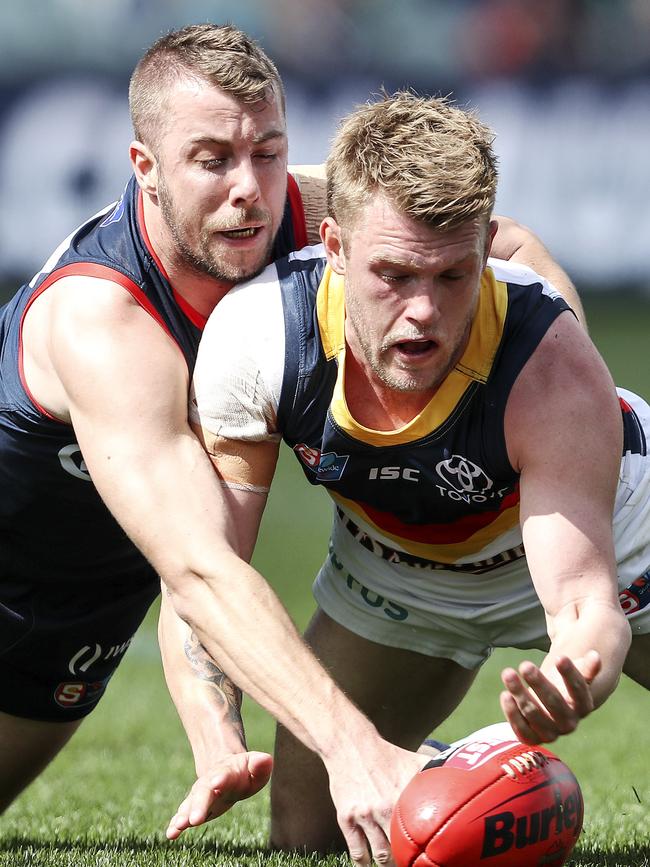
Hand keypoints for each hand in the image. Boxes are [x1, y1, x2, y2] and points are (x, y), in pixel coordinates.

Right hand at [166, 751, 272, 839]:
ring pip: (190, 803)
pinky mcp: (195, 806)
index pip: (224, 774)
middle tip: (195, 819)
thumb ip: (261, 765)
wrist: (226, 768)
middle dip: (199, 805)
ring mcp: (200, 794)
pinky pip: (184, 814)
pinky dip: (177, 823)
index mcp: (227, 771)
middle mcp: (210, 782)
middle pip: (203, 792)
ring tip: (178, 826)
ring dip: (185, 815)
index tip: (216, 783)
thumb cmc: (245, 772)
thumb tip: (266, 759)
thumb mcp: (255, 766)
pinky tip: (171, 834)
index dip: (221, 778)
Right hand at [325, 741, 427, 866]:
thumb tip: (465, 775)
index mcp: (405, 795)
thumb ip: (437, 772)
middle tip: (416, 862)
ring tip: (398, 866)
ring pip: (381, 855)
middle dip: (411, 860)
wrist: (351, 745)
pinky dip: (365, 865)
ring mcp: (365, 815)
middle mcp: (385, 808)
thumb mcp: (414, 760)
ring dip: (391, 865)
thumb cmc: (386, 755)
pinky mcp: (346, 819)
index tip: (436, 857)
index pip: (423, 833)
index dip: (430, 850)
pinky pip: (357, 852)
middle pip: (402, 850)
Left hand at [499, 650, 601, 743]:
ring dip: (519, 693)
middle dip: (539, 683)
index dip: (570, 674)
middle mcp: (569, 723)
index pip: (579, 691)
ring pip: (534, 715)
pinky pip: (522, 731)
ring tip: (508, 673)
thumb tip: (595, 656)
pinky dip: (512, 714)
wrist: (551, 704)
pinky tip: (505, 695)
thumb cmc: (563, 684)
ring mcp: (551, 733)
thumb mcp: (576, 674)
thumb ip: (586, 668)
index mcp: (584, 706)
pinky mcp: (533, 738)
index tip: (559, 657)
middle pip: (554, 703)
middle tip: (525, 665)